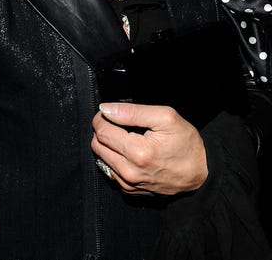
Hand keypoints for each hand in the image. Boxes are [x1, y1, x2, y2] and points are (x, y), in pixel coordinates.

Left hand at [91, 102, 207, 195]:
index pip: (101, 131)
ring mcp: (129, 184)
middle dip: (103, 130)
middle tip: (117, 123)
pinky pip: (110, 170)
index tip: (109, 113)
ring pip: (101, 157)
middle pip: (97, 144)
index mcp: (138, 152)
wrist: (202, 173)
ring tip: (125, 137)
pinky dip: (114, 158)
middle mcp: (130, 172)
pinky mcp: (130, 190)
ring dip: (107, 144)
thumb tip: (106, 109)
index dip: (102, 117)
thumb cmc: (186, 143)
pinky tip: (128, 152)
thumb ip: (132, 111)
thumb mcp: (165, 117)